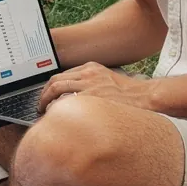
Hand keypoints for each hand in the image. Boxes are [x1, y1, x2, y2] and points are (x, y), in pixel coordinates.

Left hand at [38, 62, 154, 113]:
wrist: (146, 96)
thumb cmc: (130, 94)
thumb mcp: (107, 80)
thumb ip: (90, 85)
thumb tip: (73, 98)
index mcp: (90, 68)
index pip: (61, 75)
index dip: (49, 87)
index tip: (45, 97)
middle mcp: (88, 73)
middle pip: (55, 80)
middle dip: (43, 94)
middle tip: (40, 106)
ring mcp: (90, 84)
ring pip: (57, 88)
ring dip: (46, 101)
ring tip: (44, 113)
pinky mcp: (93, 96)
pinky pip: (67, 101)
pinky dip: (58, 108)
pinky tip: (57, 117)